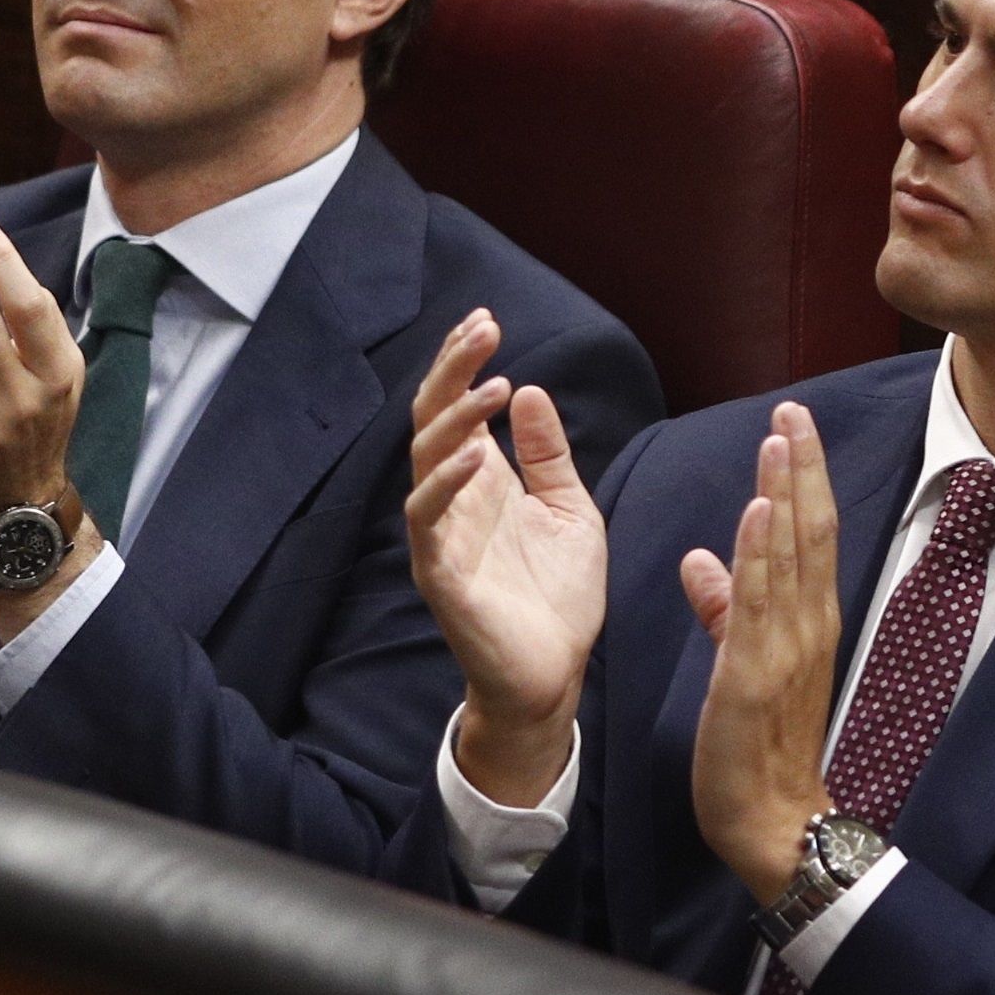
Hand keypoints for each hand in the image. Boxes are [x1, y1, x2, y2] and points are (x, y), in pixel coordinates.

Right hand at [406, 309, 604, 806]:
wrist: (554, 674)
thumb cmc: (558, 596)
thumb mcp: (569, 509)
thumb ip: (549, 455)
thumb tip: (532, 391)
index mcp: (480, 481)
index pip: (457, 407)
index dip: (464, 362)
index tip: (487, 320)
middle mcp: (451, 500)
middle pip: (433, 420)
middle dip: (454, 371)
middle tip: (484, 328)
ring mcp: (440, 536)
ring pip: (425, 462)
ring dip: (454, 419)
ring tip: (493, 383)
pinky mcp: (440, 576)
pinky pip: (428, 522)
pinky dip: (446, 485)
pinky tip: (475, 456)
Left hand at [686, 402, 840, 903]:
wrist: (771, 820)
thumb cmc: (758, 746)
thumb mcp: (739, 664)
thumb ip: (725, 609)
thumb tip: (701, 560)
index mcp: (805, 621)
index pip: (809, 534)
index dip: (804, 477)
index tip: (794, 424)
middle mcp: (806, 625)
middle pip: (809, 531)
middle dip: (801, 467)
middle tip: (795, 408)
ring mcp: (785, 648)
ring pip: (789, 555)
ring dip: (783, 491)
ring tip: (779, 437)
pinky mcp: (752, 674)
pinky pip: (758, 603)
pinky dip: (760, 552)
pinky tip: (758, 511)